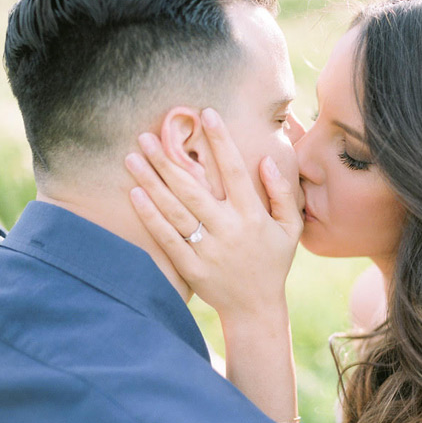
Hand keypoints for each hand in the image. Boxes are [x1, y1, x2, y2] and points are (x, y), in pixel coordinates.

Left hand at [125, 108, 303, 321]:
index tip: (206, 113)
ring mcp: (208, 250)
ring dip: (151, 182)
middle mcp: (229, 230)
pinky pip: (167, 238)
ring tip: (131, 158)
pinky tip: (135, 195)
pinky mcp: (191, 267)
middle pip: (193, 188)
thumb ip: (282, 193)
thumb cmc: (273, 263)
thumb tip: (265, 159)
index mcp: (252, 216)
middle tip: (144, 135)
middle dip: (167, 159)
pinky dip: (151, 217)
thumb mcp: (290, 228)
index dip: (221, 140)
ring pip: (174, 210)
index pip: (234, 171)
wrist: (256, 309)